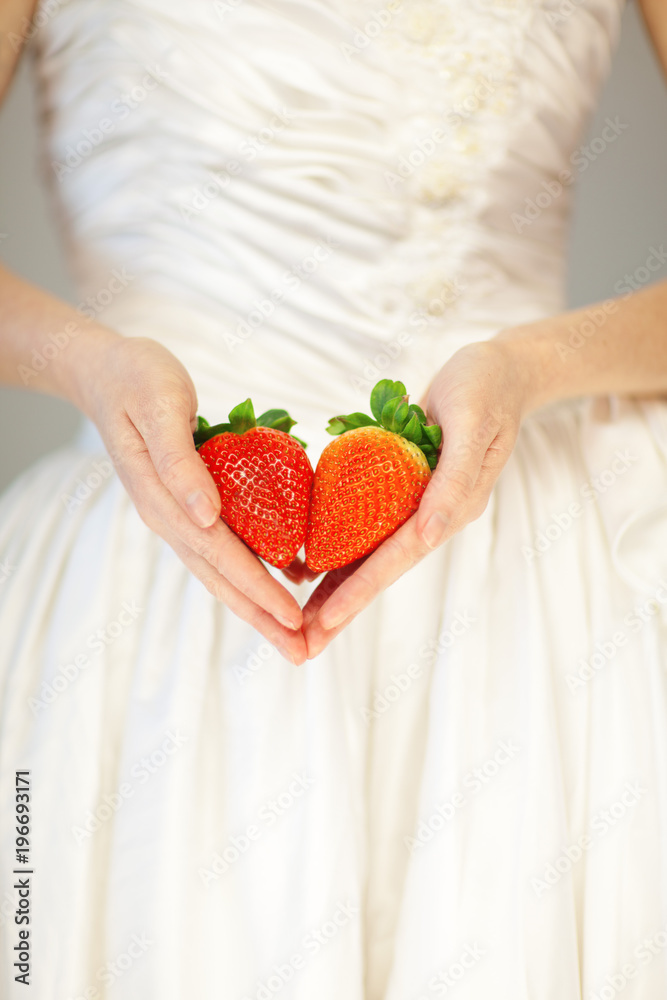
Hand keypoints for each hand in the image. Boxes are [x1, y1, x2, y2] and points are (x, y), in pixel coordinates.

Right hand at [72, 333, 307, 662]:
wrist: (105, 373)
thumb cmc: (136, 379)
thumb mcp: (161, 406)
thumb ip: (180, 461)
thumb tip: (207, 515)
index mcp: (164, 501)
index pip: (220, 555)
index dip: (258, 588)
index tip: (292, 619)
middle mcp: (171, 519)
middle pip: (222, 580)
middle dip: (262, 618)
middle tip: (303, 653)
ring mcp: (177, 516)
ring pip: (222, 572)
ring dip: (257, 606)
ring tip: (294, 635)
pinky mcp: (188, 505)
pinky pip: (224, 547)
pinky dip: (252, 570)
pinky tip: (285, 578)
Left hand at [302, 338, 529, 656]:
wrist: (500, 371)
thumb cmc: (486, 388)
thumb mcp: (473, 425)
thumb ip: (454, 481)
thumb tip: (430, 535)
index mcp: (451, 508)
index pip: (397, 558)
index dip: (359, 589)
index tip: (325, 621)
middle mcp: (433, 515)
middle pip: (380, 569)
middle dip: (342, 606)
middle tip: (301, 644)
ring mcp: (419, 505)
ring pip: (372, 555)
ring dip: (338, 588)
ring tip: (302, 622)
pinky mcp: (405, 488)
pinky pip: (369, 527)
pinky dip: (343, 548)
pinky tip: (314, 564)